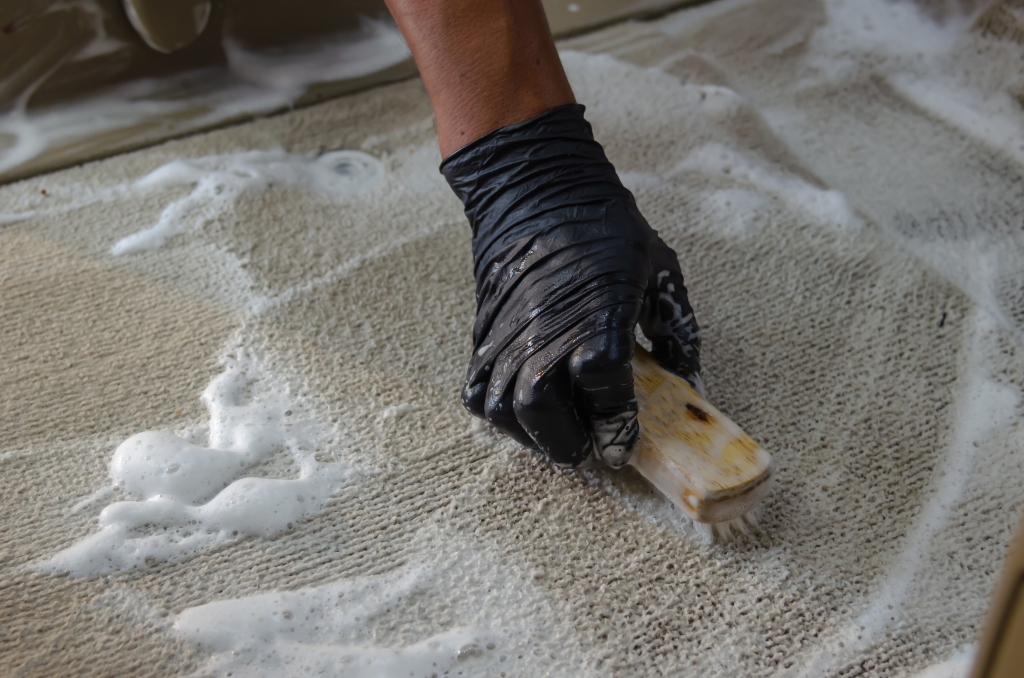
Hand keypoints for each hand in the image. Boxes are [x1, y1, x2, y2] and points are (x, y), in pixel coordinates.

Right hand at [441, 104, 700, 467]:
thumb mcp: (660, 272)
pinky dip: (500, 415)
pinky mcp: (484, 336)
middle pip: (544, 410)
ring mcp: (508, 335)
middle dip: (571, 443)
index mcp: (599, 313)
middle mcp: (546, 329)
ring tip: (561, 434)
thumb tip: (691, 385)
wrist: (537, 190)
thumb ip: (678, 333)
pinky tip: (526, 412)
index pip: (604, 388)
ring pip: (506, 410)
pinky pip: (478, 393)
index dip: (615, 424)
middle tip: (592, 446)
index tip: (623, 443)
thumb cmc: (606, 229)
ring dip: (535, 435)